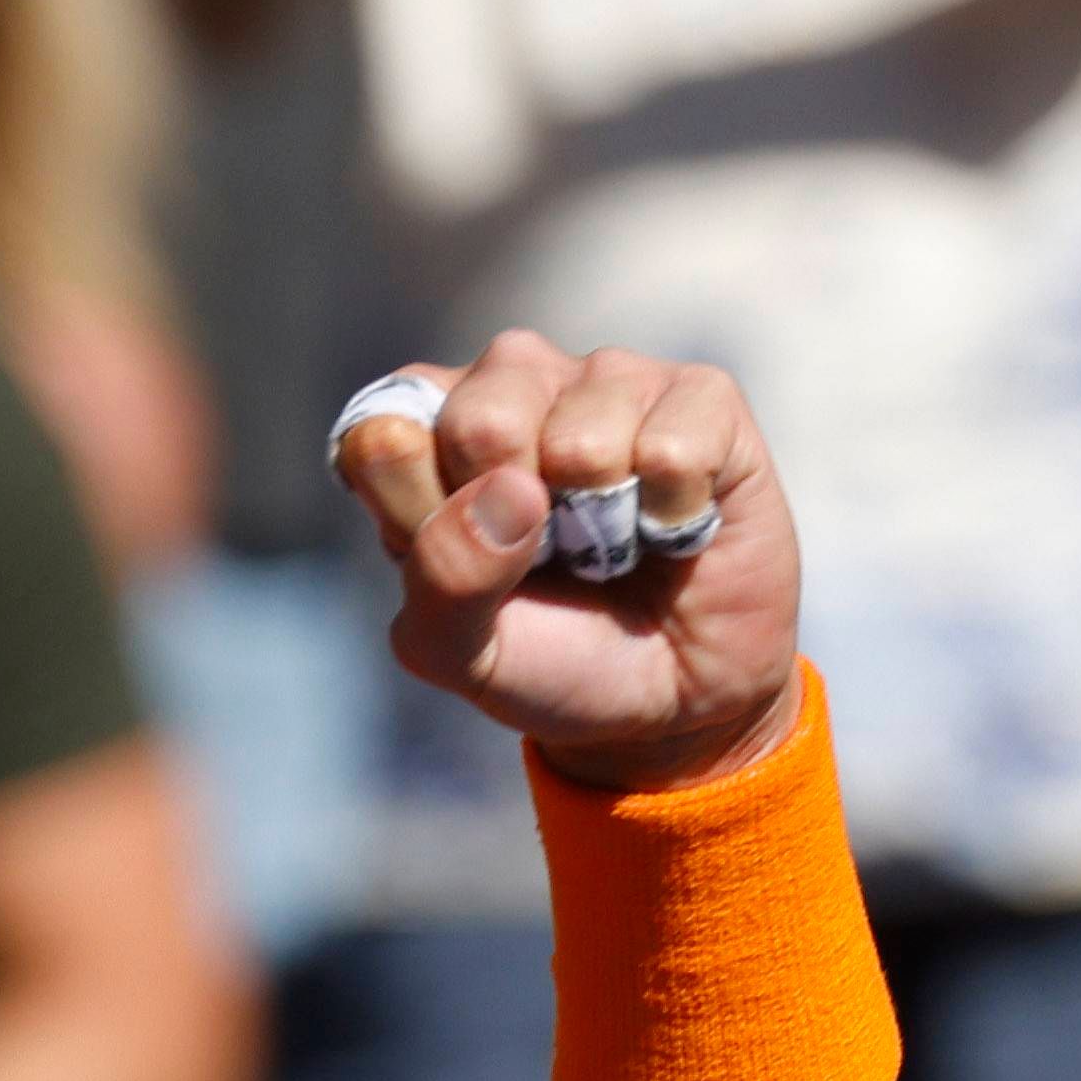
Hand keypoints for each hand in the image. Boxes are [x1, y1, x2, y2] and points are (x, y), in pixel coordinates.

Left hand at [327, 330, 800, 783]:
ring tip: (616, 541)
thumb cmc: (551, 656)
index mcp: (428, 427)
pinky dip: (673, 516)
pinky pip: (673, 447)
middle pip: (479, 420)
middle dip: (514, 520)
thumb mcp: (462, 651)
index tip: (458, 567)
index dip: (418, 519)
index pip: (380, 435)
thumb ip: (442, 577)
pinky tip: (675, 524)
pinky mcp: (700, 396)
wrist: (672, 701)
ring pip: (581, 440)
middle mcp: (512, 381)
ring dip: (602, 527)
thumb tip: (509, 492)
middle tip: (548, 553)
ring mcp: (607, 379)